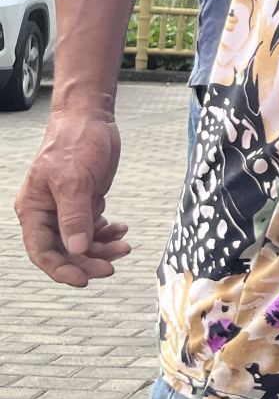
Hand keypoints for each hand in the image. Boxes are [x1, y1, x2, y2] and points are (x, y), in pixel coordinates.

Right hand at [14, 110, 130, 285]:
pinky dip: (107, 233)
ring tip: (124, 245)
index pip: (42, 251)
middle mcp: (47, 213)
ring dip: (102, 248)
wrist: (90, 119)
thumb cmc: (74, 142)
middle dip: (87, 261)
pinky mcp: (85, 202)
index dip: (61, 269)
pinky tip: (121, 229)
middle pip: (64, 250)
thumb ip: (74, 215)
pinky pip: (93, 228)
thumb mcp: (74, 180)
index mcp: (34, 210)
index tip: (84, 279)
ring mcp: (66, 209)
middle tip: (112, 267)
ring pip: (81, 242)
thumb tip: (76, 248)